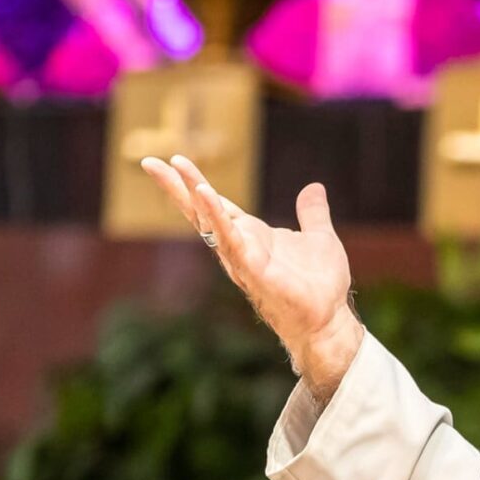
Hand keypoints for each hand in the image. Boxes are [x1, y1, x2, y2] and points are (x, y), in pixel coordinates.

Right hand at [139, 155, 362, 398]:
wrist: (330, 320)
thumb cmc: (320, 285)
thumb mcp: (319, 237)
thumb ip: (312, 213)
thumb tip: (314, 187)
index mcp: (251, 235)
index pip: (216, 205)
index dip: (195, 183)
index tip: (174, 160)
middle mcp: (239, 246)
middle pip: (200, 212)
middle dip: (176, 187)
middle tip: (149, 162)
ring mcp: (242, 259)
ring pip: (209, 224)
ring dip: (193, 197)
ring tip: (176, 170)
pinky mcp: (253, 270)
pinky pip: (231, 241)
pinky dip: (217, 217)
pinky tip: (206, 196)